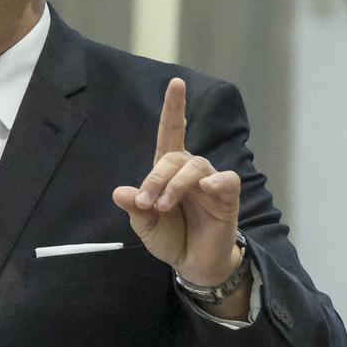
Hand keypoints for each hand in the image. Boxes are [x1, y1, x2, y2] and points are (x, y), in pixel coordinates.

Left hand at [111, 78, 243, 287]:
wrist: (193, 263)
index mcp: (168, 171)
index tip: (176, 83)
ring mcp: (210, 182)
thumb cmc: (170, 237)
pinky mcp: (227, 197)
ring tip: (163, 207)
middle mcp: (190, 171)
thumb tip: (119, 192)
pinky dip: (216, 181)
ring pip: (195, 166)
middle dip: (156, 178)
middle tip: (147, 204)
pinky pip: (226, 180)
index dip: (174, 109)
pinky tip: (207, 189)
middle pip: (174, 156)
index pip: (171, 133)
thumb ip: (135, 208)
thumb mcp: (145, 224)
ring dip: (175, 184)